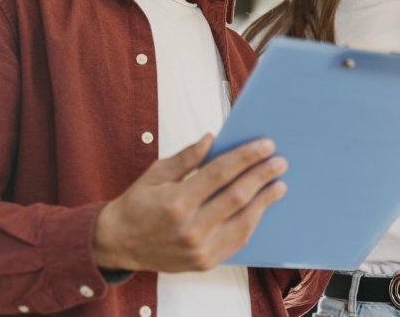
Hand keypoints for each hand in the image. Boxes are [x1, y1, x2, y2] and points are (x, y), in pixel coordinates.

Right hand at [92, 134, 286, 271]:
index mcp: (176, 201)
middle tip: (280, 161)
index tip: (265, 145)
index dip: (246, 157)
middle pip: (237, 196)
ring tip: (279, 184)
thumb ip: (187, 157)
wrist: (119, 244)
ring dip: (265, 201)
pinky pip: (237, 240)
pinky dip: (252, 221)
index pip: (221, 173)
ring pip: (243, 221)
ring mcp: (199, 249)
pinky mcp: (205, 262)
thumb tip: (212, 137)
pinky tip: (261, 207)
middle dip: (262, 176)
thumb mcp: (156, 173)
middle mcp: (190, 228)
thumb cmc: (138, 204)